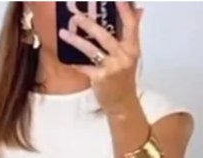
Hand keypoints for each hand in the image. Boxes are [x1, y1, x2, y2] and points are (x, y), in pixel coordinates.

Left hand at [58, 0, 141, 115]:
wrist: (122, 103)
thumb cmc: (125, 77)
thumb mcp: (131, 54)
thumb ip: (131, 33)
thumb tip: (139, 10)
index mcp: (133, 48)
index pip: (130, 24)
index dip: (124, 9)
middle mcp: (124, 56)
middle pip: (105, 36)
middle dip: (89, 25)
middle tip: (76, 16)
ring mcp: (112, 68)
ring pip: (91, 50)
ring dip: (76, 41)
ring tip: (63, 33)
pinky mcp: (100, 79)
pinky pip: (84, 67)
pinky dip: (74, 62)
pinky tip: (65, 57)